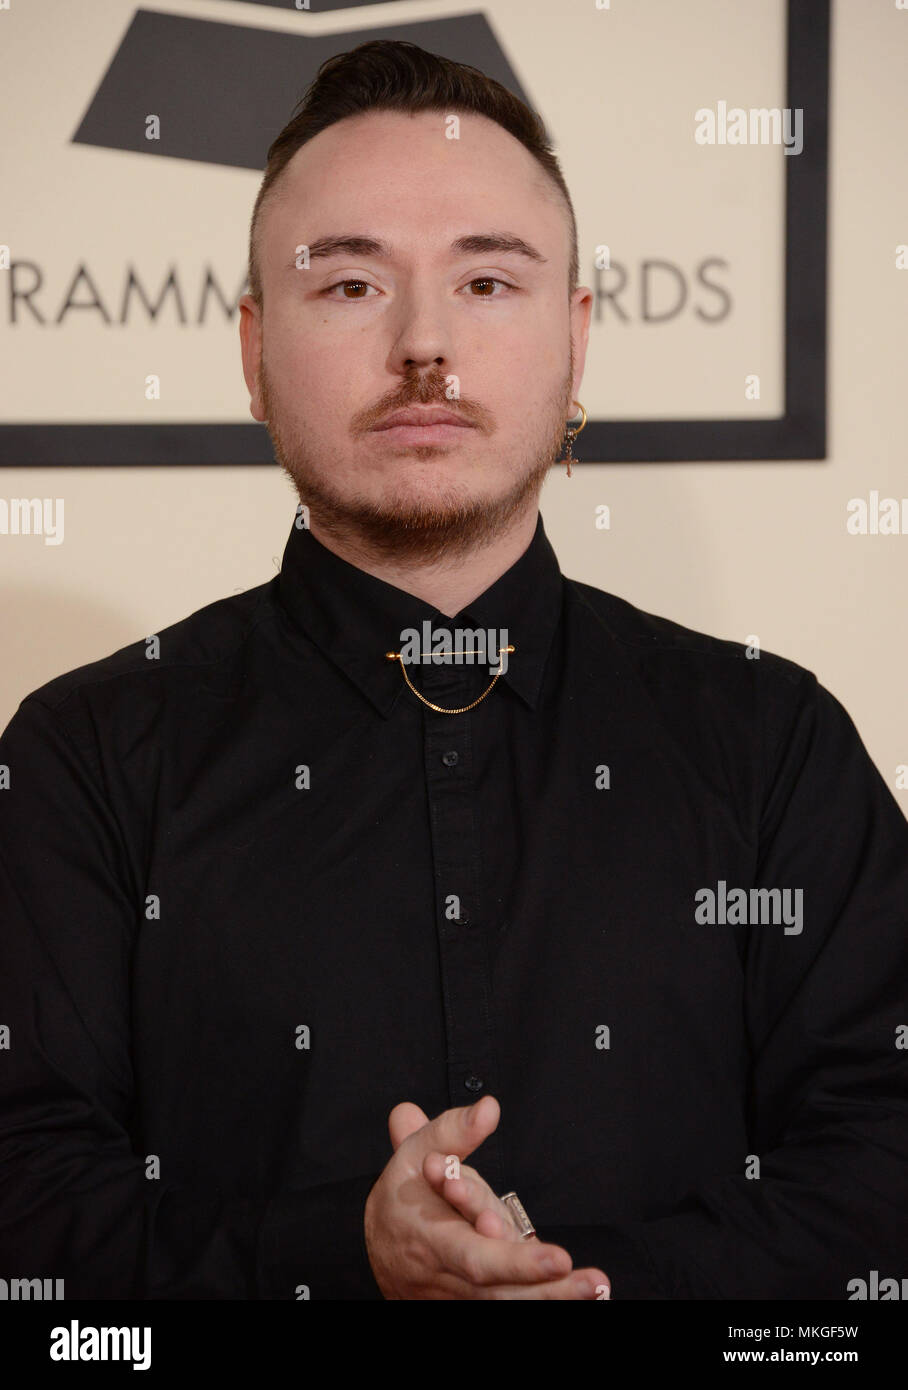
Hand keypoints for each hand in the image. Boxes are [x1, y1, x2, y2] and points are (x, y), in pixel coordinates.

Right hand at [363, 1094, 609, 1298]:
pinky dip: (539, 1302)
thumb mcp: (415, 1153)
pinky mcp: (471, 1303)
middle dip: (548, 1291)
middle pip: (501, 1292)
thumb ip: (453, 1131)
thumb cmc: (404, 1192)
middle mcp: (449, 1277)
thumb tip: (489, 1108)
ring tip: (594, 1287)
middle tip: (592, 1283)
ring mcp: (461, 1298)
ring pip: (508, 1305)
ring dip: (552, 1299)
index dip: (517, 1263)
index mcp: (432, 1239)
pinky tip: (575, 1298)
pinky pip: (506, 1306)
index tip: (560, 1258)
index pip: (477, 1257)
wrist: (377, 1248)